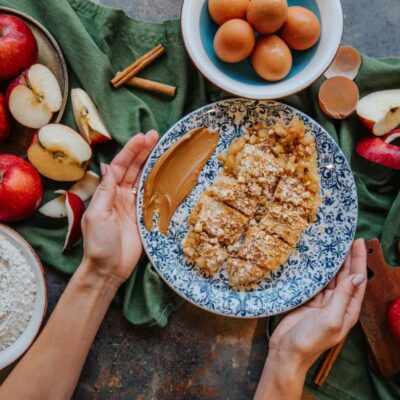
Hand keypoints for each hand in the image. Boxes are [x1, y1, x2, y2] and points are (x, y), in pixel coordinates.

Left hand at [81, 130, 158, 285]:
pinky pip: (151, 196)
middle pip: (133, 169)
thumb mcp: (98, 214)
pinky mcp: (143, 217)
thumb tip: (110, 166)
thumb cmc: (99, 243)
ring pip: (143, 180)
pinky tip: (165, 173)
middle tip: (154, 135)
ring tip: (161, 148)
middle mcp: (120, 196)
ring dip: (151, 164)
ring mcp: (133, 206)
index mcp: (107, 193)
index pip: (120, 167)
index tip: (141, 137)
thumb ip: (106, 191)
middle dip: (142, 152)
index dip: (131, 151)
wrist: (108, 269)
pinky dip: (158, 184)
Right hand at [268, 238, 367, 370]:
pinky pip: (316, 283)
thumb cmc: (310, 339)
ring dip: (333, 263)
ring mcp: (323, 303)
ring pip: (331, 278)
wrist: (286, 352)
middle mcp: (338, 305)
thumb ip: (343, 297)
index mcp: (348, 310)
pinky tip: (316, 261)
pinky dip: (318, 271)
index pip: (357, 280)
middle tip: (346, 239)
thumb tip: (356, 277)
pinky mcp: (309, 301)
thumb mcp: (330, 318)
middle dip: (348, 258)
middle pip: (346, 277)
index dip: (359, 261)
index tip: (358, 242)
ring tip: (333, 246)